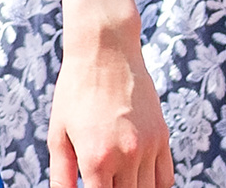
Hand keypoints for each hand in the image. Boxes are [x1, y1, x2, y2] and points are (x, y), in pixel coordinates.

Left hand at [49, 0, 172, 187]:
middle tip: (106, 182)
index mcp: (95, 158)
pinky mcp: (162, 138)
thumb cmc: (75, 90)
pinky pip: (166, 178)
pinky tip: (141, 182)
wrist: (105, 50)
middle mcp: (126, 156)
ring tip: (122, 180)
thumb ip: (61, 172)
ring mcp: (148, 147)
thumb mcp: (59, 132)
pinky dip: (155, 186)